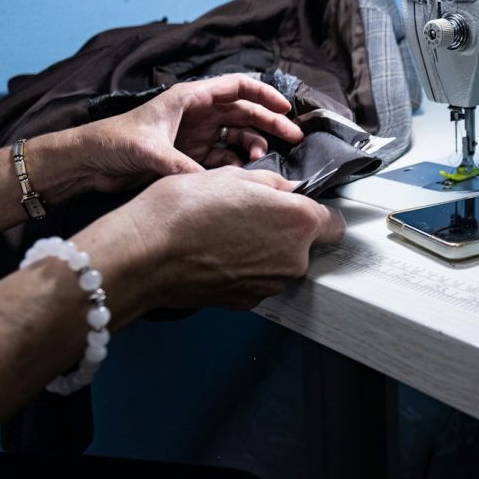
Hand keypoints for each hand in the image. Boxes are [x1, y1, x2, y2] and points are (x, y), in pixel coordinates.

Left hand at [71, 74, 303, 193]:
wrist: (87, 162)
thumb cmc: (113, 141)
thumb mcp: (150, 151)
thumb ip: (182, 167)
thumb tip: (211, 187)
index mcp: (190, 98)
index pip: (237, 86)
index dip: (265, 95)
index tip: (286, 109)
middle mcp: (197, 114)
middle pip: (244, 113)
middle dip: (269, 123)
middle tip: (293, 138)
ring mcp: (195, 136)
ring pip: (237, 137)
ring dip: (253, 148)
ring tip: (261, 162)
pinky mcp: (189, 157)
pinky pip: (222, 159)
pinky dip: (235, 167)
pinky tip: (240, 176)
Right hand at [93, 168, 344, 312]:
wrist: (143, 255)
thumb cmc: (182, 211)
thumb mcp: (232, 177)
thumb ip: (272, 184)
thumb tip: (287, 189)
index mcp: (298, 222)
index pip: (335, 221)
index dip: (318, 210)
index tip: (302, 206)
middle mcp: (292, 259)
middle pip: (308, 244)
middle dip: (288, 230)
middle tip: (253, 213)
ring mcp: (270, 285)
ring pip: (282, 263)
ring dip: (266, 250)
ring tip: (228, 231)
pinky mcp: (247, 301)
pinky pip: (258, 280)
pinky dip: (246, 268)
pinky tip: (219, 252)